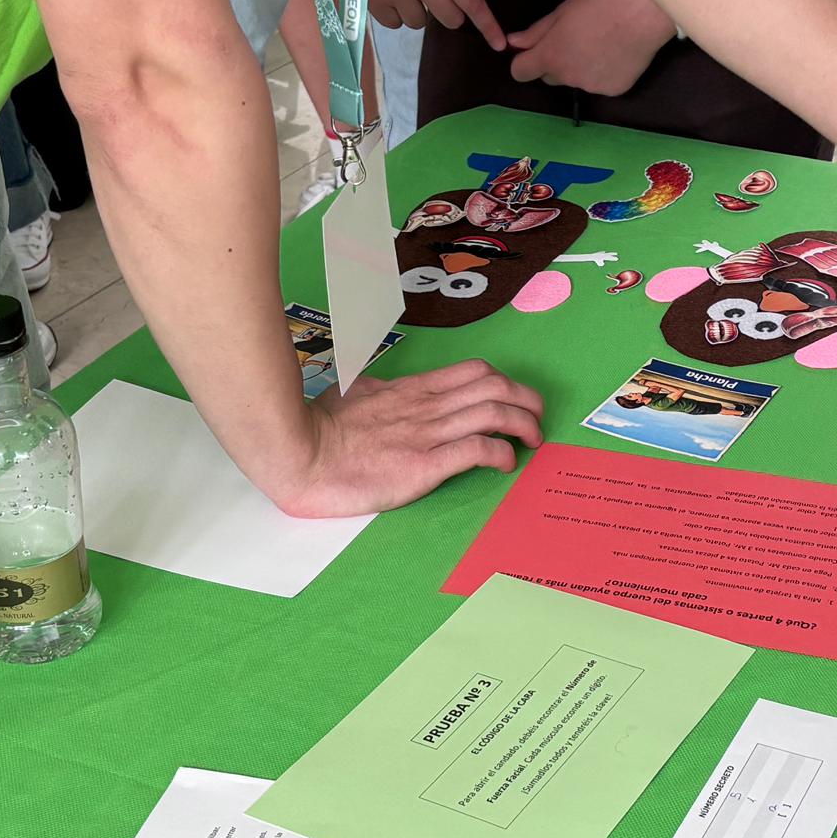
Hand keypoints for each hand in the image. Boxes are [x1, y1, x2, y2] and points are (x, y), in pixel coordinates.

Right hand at [271, 360, 543, 516]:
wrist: (299, 455)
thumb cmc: (319, 429)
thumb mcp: (353, 396)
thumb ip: (375, 393)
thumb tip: (377, 389)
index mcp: (412, 390)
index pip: (473, 372)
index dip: (505, 383)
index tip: (516, 399)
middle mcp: (427, 406)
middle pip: (495, 387)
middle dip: (527, 400)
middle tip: (537, 418)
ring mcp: (427, 433)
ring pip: (493, 413)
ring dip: (523, 426)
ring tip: (533, 440)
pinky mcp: (424, 464)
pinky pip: (476, 450)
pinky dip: (501, 454)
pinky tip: (506, 464)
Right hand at [365, 0, 505, 48]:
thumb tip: (468, 4)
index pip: (471, 1)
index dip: (488, 25)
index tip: (499, 45)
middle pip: (450, 19)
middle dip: (447, 12)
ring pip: (420, 24)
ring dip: (416, 12)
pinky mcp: (373, 2)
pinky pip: (395, 25)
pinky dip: (394, 14)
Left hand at [508, 0, 675, 94]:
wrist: (641, 15)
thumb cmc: (598, 6)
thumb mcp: (561, 12)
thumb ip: (535, 32)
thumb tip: (513, 42)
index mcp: (550, 57)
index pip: (520, 72)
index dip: (523, 63)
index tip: (532, 54)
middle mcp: (567, 77)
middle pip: (550, 77)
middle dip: (556, 64)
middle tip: (575, 41)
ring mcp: (591, 87)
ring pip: (577, 81)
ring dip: (581, 68)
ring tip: (601, 45)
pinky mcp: (613, 91)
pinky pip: (601, 85)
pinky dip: (604, 74)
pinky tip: (617, 55)